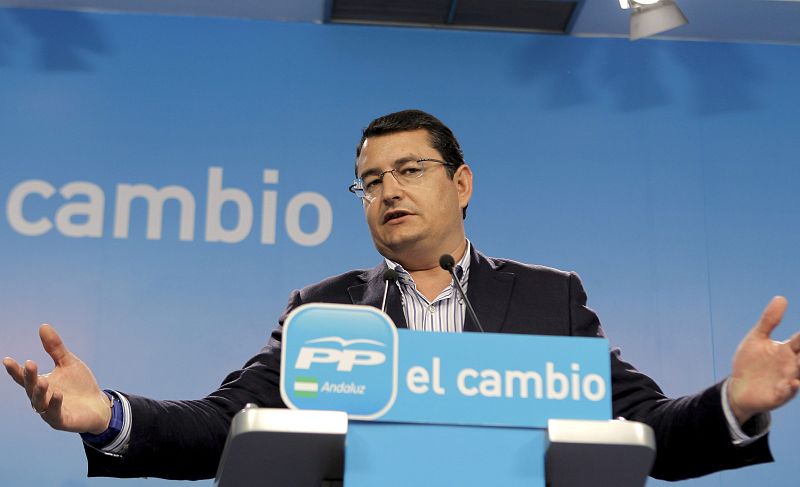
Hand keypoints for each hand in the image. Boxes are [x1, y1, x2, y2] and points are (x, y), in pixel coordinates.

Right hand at [3, 324, 111, 434]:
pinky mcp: (61, 420)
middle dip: (29, 377)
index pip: (24, 378)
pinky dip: (54, 404)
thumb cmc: (80, 385)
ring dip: (40, 392)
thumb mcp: (68, 363)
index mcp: (40, 384)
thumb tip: (43, 326)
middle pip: (30, 388)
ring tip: (43, 381)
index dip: (15, 370)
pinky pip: (54, 413)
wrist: (99, 405)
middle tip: (29, 364)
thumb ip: (54, 348)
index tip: (7, 360)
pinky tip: (58, 394)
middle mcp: (41, 398)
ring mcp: (50, 411)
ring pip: (39, 402)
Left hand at [728, 296, 799, 423]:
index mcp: (788, 350)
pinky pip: (788, 392)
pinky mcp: (778, 394)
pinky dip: (791, 388)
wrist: (738, 388)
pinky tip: (793, 382)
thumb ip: (769, 320)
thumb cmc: (751, 362)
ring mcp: (787, 380)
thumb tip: (781, 298)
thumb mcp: (757, 338)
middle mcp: (792, 365)